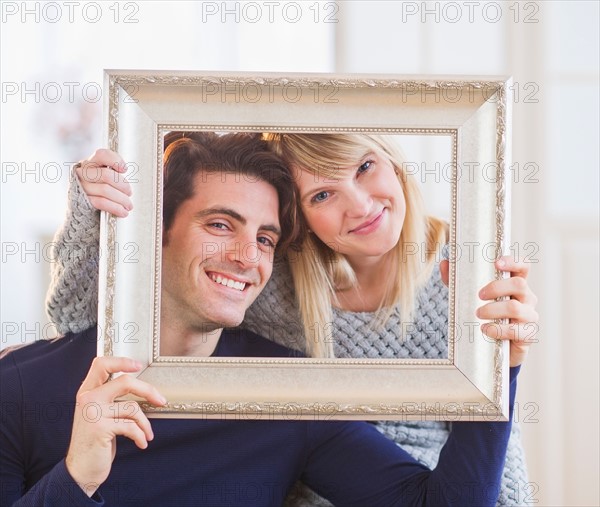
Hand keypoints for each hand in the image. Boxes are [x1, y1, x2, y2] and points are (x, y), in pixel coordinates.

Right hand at [65, 356, 165, 496]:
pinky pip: (131, 426)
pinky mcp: (100, 428)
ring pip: (132, 407)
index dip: (121, 361)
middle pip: (125, 382)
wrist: (81, 470)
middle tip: (161, 401)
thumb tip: (143, 388)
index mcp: (87, 391)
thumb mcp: (99, 414)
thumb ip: (112, 398)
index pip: (101, 364)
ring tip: (147, 433)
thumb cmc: (95, 441)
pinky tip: (141, 443)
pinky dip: (140, 435)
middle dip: (148, 391)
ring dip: (145, 423)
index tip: (138, 365)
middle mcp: (88, 398)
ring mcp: (93, 413)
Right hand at [75, 149, 132, 216]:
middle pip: (106, 175)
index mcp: (90, 163)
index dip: (115, 160)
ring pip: (105, 190)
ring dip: (122, 199)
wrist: (82, 207)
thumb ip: (113, 172)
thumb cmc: (98, 188)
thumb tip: (124, 172)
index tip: (124, 169)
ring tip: (128, 205)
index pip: (101, 155)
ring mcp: (81, 186)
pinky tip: (123, 211)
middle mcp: (83, 172)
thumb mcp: (105, 176)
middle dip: (123, 185)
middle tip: (129, 192)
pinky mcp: (83, 200)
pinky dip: (115, 208)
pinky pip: (102, 203)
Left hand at [439, 257, 538, 366]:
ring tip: (478, 314)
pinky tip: (485, 329)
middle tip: (479, 295)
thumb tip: (444, 263)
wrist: (493, 348)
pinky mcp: (528, 335)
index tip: (497, 262)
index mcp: (515, 284)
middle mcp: (526, 298)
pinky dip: (498, 329)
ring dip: (493, 310)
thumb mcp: (469, 298)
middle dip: (496, 288)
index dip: (514, 261)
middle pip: (519, 284)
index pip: (523, 266)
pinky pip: (516, 330)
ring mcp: (529, 316)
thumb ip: (457, 281)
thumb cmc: (485, 317)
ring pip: (515, 307)